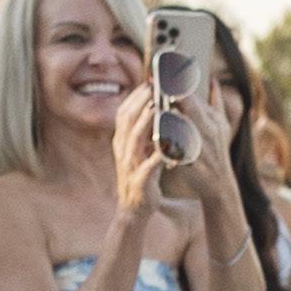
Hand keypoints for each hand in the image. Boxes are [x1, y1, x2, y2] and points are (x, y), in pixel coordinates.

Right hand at [108, 81, 167, 219]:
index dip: (134, 97)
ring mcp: (130, 165)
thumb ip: (144, 133)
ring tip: (157, 108)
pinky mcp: (140, 181)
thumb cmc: (142, 175)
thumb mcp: (140, 151)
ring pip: (134, 140)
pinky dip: (157, 155)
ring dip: (145, 122)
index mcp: (123, 141)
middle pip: (127, 121)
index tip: (148, 82)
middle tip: (153, 88)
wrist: (135, 208)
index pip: (124, 113)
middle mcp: (123, 150)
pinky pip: (148, 166)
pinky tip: (168, 147)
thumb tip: (154, 109)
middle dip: (139, 103)